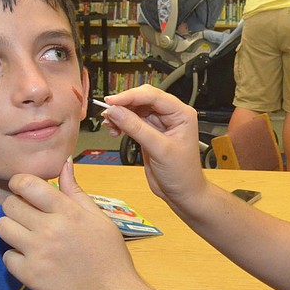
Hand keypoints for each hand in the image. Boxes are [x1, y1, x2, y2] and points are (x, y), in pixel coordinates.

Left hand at [0, 159, 138, 289]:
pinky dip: (16, 256)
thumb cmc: (109, 255)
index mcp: (68, 212)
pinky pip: (7, 256)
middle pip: (9, 204)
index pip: (28, 184)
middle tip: (28, 214)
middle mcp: (49, 229)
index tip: (22, 187)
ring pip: (3, 227)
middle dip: (16, 205)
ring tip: (26, 234)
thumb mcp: (99, 218)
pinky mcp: (28, 275)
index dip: (19, 182)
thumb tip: (64, 163)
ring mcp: (36, 253)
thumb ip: (76, 191)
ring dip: (12, 228)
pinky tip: (31, 258)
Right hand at [99, 85, 207, 204]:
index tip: (112, 101)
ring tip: (109, 123)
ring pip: (135, 109)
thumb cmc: (182, 173)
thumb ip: (137, 129)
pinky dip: (121, 123)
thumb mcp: (159, 149)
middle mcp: (171, 115)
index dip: (130, 96)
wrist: (182, 193)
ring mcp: (159, 123)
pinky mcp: (149, 132)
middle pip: (143, 99)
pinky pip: (132, 121)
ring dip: (120, 114)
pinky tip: (114, 129)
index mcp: (181, 113)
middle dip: (124, 104)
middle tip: (107, 111)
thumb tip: (116, 111)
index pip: (153, 96)